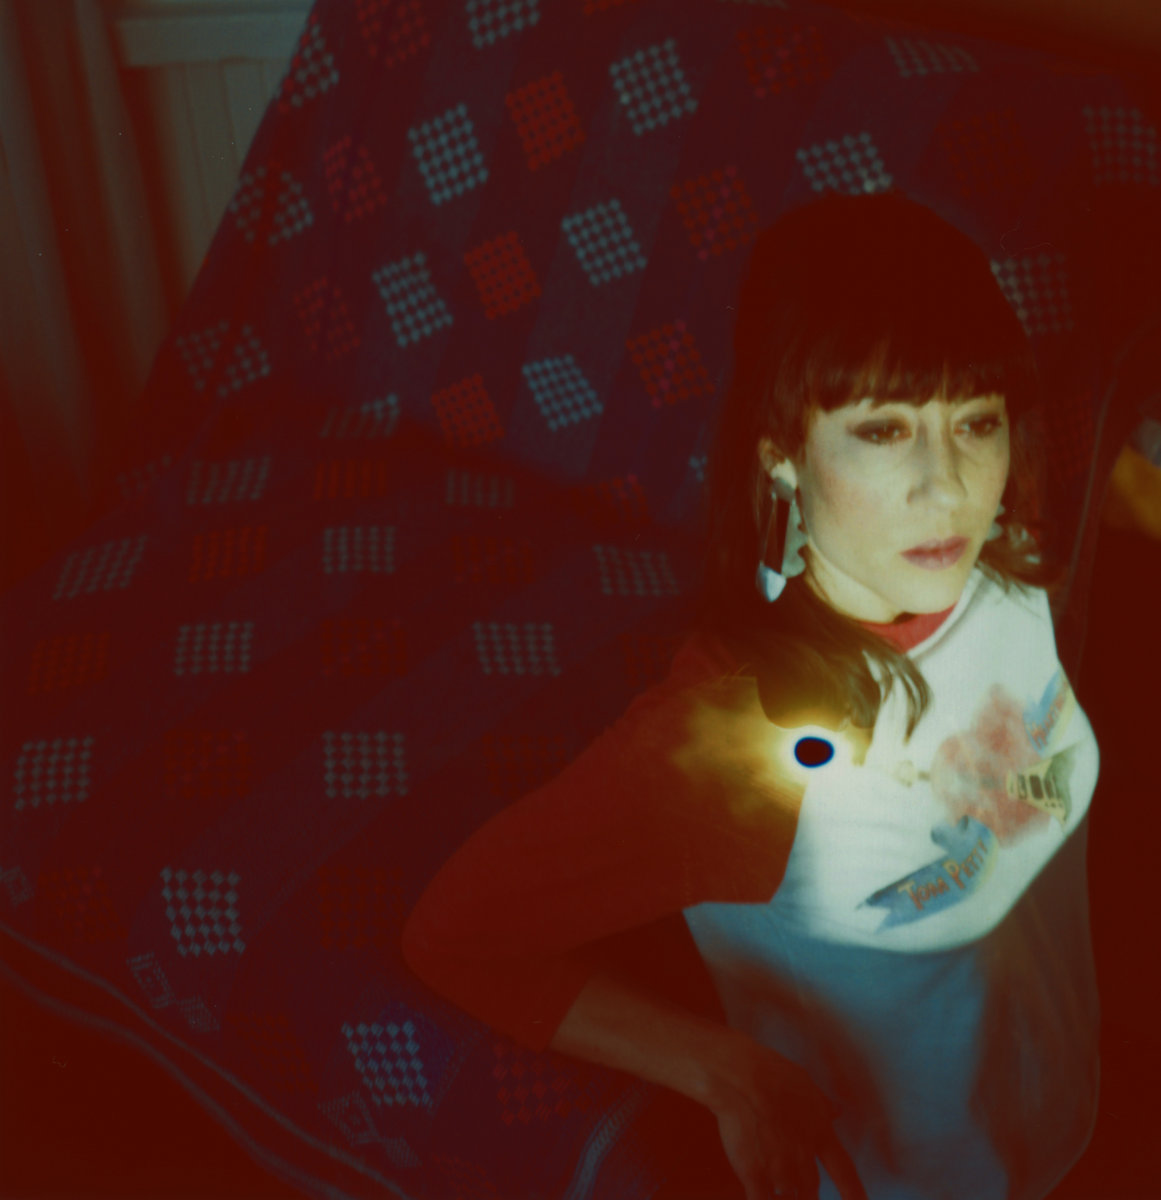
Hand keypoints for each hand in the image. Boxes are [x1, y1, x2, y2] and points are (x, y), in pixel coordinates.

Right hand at [708, 1035, 867, 1199]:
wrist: (740, 1077)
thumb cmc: (770, 1072)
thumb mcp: (803, 1082)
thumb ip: (821, 1104)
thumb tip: (836, 1111)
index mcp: (820, 1134)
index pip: (845, 1173)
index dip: (854, 1193)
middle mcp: (804, 1157)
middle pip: (811, 1191)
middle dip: (805, 1193)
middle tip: (797, 1190)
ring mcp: (780, 1168)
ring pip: (788, 1198)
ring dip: (783, 1195)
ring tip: (775, 1188)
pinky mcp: (755, 1174)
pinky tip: (757, 1195)